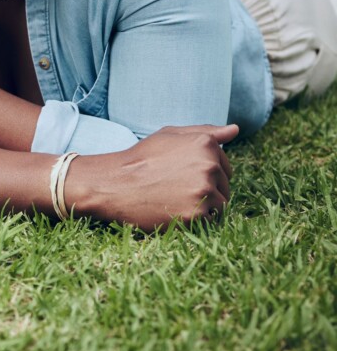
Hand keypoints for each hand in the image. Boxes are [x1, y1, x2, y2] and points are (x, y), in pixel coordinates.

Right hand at [68, 124, 237, 229]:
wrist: (114, 184)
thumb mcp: (169, 135)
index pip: (225, 167)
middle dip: (206, 190)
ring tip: (176, 200)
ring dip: (204, 206)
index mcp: (205, 145)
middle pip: (225, 187)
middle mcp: (209, 166)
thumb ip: (205, 132)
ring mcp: (204, 190)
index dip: (203, 174)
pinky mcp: (198, 214)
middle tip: (175, 189)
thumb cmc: (141, 159)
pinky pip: (211, 221)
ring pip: (221, 205)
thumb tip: (235, 129)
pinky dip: (196, 219)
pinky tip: (175, 211)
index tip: (181, 175)